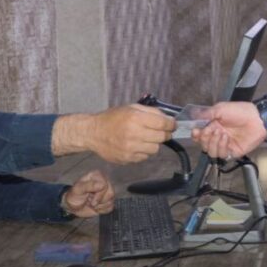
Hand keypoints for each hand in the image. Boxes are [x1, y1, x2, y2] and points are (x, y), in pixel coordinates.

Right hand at [52, 104, 174, 163]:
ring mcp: (131, 148)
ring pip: (155, 149)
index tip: (173, 125)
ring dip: (154, 143)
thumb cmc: (113, 118)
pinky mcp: (128, 159)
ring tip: (146, 138)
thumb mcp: (131, 108)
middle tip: (161, 131)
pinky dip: (144, 151)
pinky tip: (137, 145)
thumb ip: (150, 112)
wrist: (94, 133)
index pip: (163, 123)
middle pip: (162, 137)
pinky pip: (145, 157)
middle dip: (165, 134)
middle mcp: (134, 133)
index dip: (171, 124)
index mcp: (135, 118)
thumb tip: (168, 118)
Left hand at [62, 170, 114, 217]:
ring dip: (99, 206)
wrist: (73, 207)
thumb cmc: (74, 196)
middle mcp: (104, 181)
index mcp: (97, 175)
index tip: (89, 197)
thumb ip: (89, 185)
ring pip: (111, 200)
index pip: (105, 185)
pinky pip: (110, 207)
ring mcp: (107, 191)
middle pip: (110, 193)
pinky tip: (95, 207)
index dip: (98, 194)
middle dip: (99, 201)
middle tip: (89, 201)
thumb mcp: (78, 189)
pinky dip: (102, 210)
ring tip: (91, 203)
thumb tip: (102, 184)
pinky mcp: (109, 200)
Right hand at [192, 102, 266, 158]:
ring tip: (221, 133)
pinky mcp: (232, 152)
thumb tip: (193, 116)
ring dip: (213, 143)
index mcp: (213, 125)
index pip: (200, 135)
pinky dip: (222, 147)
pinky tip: (226, 138)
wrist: (257, 119)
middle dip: (204, 139)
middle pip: (203, 144)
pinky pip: (222, 155)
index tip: (195, 131)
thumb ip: (206, 114)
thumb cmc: (240, 111)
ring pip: (211, 151)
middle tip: (209, 131)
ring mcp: (225, 145)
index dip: (196, 135)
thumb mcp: (220, 109)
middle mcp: (218, 136)